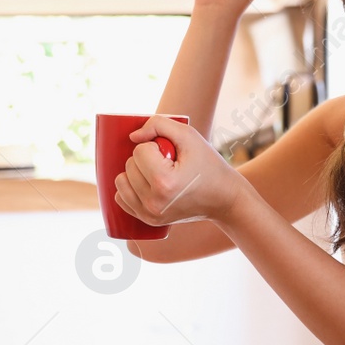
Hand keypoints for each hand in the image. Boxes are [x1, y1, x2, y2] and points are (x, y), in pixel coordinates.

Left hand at [115, 116, 243, 226]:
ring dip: (136, 172)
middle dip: (146, 159)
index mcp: (164, 182)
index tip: (172, 154)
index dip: (155, 145)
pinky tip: (149, 185)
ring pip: (121, 181)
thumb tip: (133, 136)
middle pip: (129, 166)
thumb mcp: (189, 136)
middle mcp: (154, 202)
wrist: (224, 198)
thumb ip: (159, 124)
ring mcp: (150, 215)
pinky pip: (121, 198)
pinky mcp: (148, 220)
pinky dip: (131, 188)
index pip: (139, 151)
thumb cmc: (208, 165)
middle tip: (170, 165)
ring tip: (160, 174)